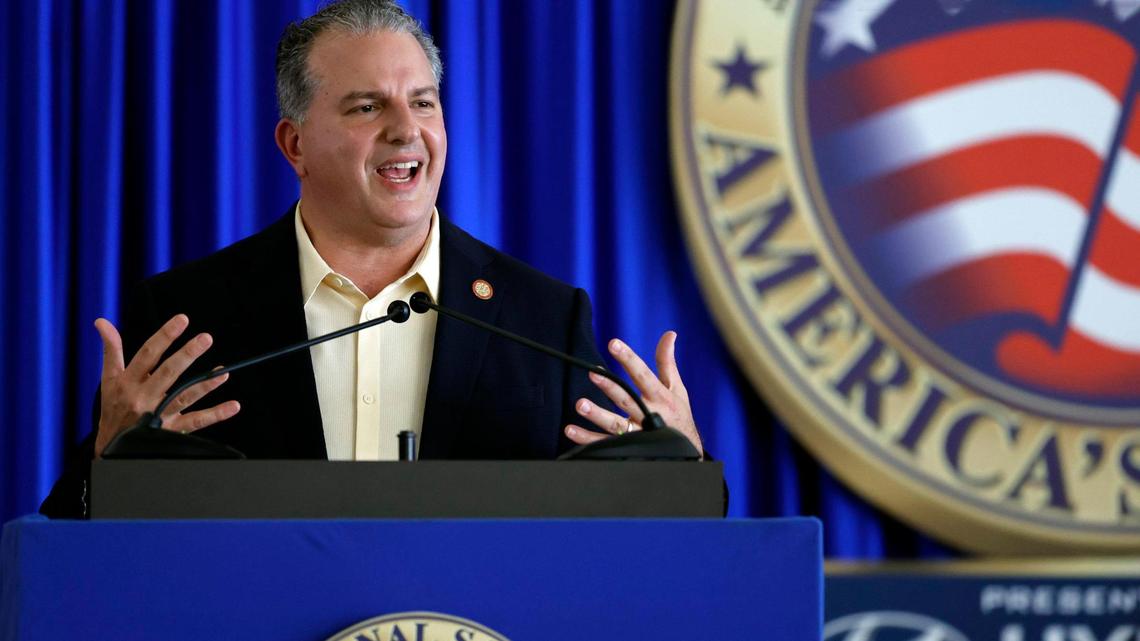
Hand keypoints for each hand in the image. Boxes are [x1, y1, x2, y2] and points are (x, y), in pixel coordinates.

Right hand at [93, 315, 239, 456]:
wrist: (111, 448)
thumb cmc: (113, 407)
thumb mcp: (108, 379)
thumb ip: (111, 350)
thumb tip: (101, 321)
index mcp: (128, 382)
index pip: (148, 355)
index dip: (164, 336)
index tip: (182, 320)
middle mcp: (144, 397)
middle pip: (168, 373)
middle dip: (187, 355)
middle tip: (206, 338)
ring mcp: (158, 415)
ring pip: (184, 397)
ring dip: (205, 384)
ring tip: (223, 372)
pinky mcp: (171, 431)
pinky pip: (196, 422)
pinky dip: (216, 414)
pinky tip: (233, 406)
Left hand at [564, 331, 702, 456]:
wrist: (687, 452)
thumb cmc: (679, 415)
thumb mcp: (676, 388)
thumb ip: (667, 362)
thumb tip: (669, 334)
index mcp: (660, 397)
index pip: (643, 375)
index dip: (629, 359)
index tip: (614, 343)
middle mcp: (648, 415)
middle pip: (626, 399)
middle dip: (610, 387)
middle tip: (593, 373)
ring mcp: (637, 433)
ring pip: (615, 425)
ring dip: (597, 415)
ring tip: (580, 405)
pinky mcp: (627, 447)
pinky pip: (605, 444)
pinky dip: (587, 439)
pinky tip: (571, 430)